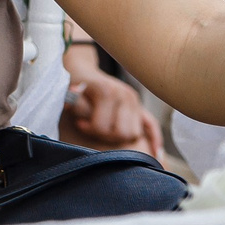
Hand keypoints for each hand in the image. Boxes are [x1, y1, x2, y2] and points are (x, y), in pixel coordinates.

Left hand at [59, 41, 163, 156]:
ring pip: (134, 134)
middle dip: (105, 135)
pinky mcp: (138, 106)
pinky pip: (152, 125)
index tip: (80, 123)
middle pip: (123, 133)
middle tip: (91, 127)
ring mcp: (134, 101)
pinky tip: (156, 152)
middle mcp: (125, 95)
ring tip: (103, 128)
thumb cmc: (74, 85)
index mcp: (108, 91)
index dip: (89, 129)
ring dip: (118, 137)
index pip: (103, 127)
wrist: (82, 72)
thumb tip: (76, 105)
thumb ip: (75, 104)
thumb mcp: (69, 93)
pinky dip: (154, 138)